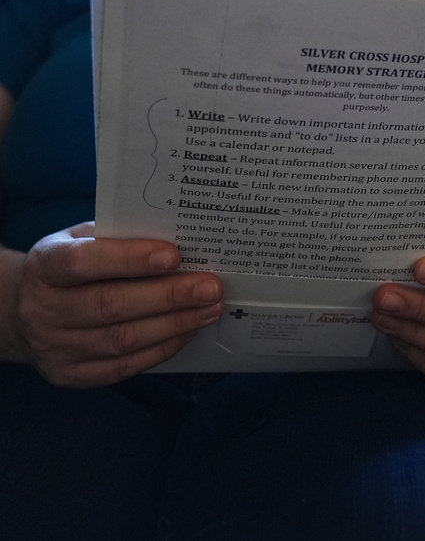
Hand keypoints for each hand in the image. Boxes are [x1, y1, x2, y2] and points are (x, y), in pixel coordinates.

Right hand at [2, 223, 224, 386]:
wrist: (25, 311)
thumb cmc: (70, 268)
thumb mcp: (82, 240)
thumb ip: (119, 238)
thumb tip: (178, 239)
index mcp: (44, 266)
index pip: (84, 262)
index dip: (130, 259)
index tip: (174, 255)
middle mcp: (43, 309)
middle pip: (111, 305)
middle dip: (169, 296)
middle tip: (210, 287)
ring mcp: (55, 347)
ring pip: (123, 340)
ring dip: (175, 324)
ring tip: (209, 309)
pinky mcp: (70, 375)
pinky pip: (125, 366)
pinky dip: (163, 348)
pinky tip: (188, 331)